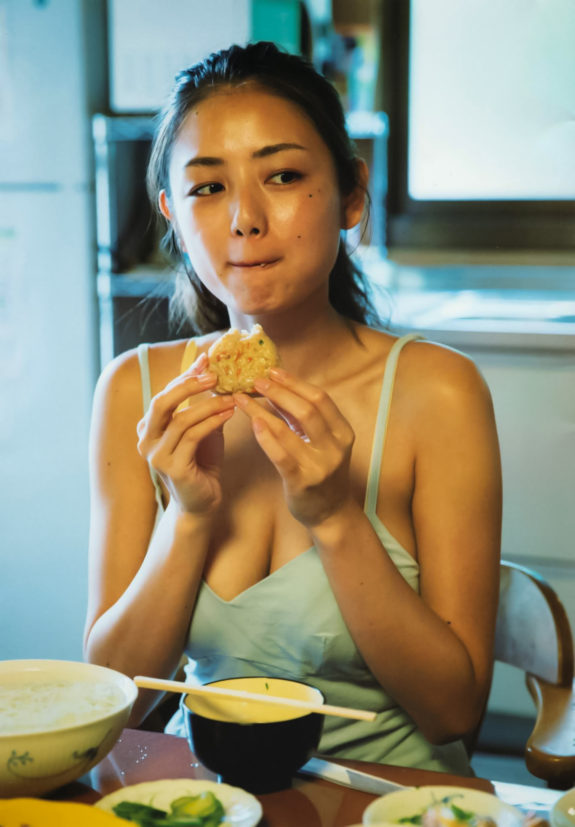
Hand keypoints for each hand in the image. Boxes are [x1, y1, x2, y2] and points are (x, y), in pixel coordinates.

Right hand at [136, 352, 235, 514]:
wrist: (202, 502)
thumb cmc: (202, 463)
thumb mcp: (202, 428)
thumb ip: (202, 404)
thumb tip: (212, 371)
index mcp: (149, 427)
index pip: (165, 394)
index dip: (185, 376)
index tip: (207, 360)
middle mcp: (146, 439)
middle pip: (162, 402)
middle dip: (188, 385)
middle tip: (214, 376)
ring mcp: (156, 455)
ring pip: (181, 420)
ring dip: (208, 405)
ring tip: (231, 398)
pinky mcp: (172, 467)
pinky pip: (192, 437)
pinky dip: (212, 422)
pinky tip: (229, 414)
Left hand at [234, 368, 354, 527]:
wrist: (329, 512)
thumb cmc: (321, 471)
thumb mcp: (321, 441)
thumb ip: (303, 419)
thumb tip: (276, 387)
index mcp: (343, 432)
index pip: (320, 399)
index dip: (295, 382)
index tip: (273, 371)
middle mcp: (336, 447)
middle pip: (307, 409)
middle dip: (279, 391)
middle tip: (256, 381)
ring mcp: (320, 465)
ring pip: (289, 431)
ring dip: (262, 411)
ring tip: (242, 399)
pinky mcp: (302, 482)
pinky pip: (281, 455)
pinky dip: (266, 437)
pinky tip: (252, 423)